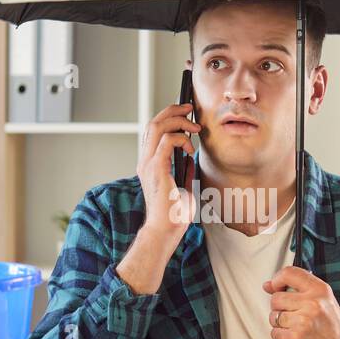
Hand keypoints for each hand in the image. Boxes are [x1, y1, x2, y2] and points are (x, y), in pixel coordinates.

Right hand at [136, 101, 200, 246]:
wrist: (166, 230)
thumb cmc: (174, 214)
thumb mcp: (182, 186)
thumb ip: (183, 170)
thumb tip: (190, 157)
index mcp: (149, 164)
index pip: (154, 131)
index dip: (168, 117)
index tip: (186, 113)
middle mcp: (145, 161)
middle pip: (153, 123)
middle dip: (173, 111)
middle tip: (190, 108)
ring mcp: (148, 164)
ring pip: (157, 127)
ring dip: (178, 121)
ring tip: (194, 127)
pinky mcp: (156, 169)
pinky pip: (167, 141)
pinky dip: (181, 139)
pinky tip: (191, 148)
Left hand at [262, 266, 339, 338]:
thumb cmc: (332, 325)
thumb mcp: (324, 299)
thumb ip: (298, 288)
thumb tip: (267, 285)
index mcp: (320, 290)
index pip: (289, 273)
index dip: (277, 279)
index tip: (274, 286)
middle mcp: (312, 304)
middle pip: (276, 298)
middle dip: (279, 307)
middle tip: (293, 314)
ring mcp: (303, 322)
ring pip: (273, 317)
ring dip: (280, 323)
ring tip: (296, 326)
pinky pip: (275, 333)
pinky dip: (281, 337)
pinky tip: (295, 336)